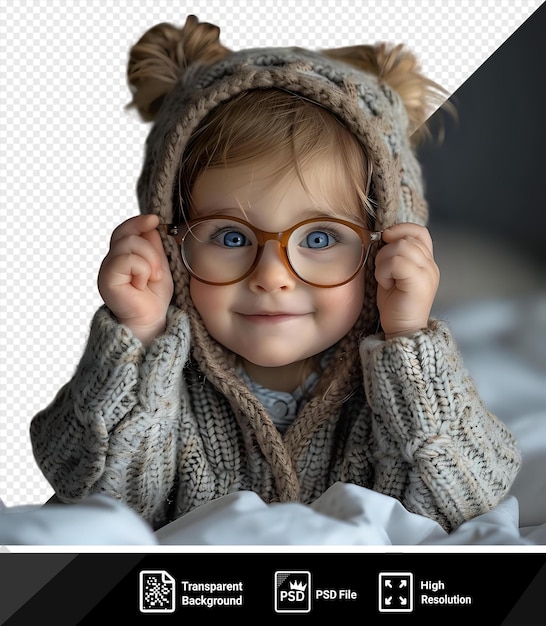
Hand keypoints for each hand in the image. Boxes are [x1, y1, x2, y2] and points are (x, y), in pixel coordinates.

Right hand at [98, 214, 173, 342]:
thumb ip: (154, 246)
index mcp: (122, 255)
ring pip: (129, 243)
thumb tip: (151, 224)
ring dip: (149, 260)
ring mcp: (107, 268)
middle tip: (158, 272)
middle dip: (150, 250)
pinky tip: (141, 284)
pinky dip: (142, 270)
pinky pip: (127, 259)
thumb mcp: (159, 265)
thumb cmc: (154, 296)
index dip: (138, 222)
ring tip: (152, 278)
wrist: (150, 320)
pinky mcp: (107, 278)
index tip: (154, 219)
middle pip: (127, 233)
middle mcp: (111, 260)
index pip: (125, 230)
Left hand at [374, 223, 438, 338]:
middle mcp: (430, 265)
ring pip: (400, 247)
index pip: (419, 231)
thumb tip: (383, 235)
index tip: (385, 240)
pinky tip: (386, 284)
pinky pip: (397, 262)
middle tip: (383, 272)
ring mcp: (427, 273)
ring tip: (385, 279)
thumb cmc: (395, 305)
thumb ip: (394, 254)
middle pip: (406, 238)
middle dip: (386, 251)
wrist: (402, 331)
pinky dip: (384, 271)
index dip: (401, 229)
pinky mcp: (419, 282)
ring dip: (383, 262)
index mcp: (425, 261)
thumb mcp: (393, 274)